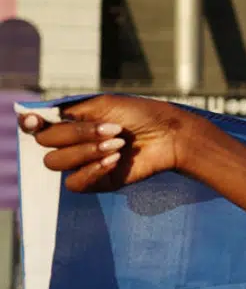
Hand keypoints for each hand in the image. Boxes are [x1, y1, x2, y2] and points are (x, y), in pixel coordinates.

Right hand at [19, 95, 201, 192]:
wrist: (171, 135)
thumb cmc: (141, 114)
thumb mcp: (104, 105)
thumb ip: (69, 112)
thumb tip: (32, 118)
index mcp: (72, 121)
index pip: (37, 126)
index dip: (31, 124)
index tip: (36, 121)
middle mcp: (73, 142)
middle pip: (46, 144)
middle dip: (76, 135)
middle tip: (111, 129)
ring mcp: (83, 163)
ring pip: (56, 163)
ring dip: (85, 151)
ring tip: (117, 144)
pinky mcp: (97, 181)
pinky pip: (75, 183)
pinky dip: (92, 170)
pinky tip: (115, 160)